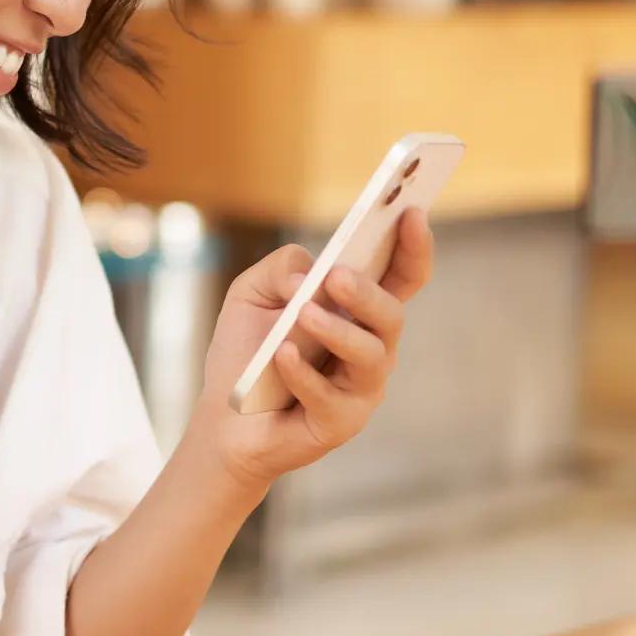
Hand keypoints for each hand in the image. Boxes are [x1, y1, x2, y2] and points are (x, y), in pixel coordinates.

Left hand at [183, 207, 435, 494]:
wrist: (222, 420)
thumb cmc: (245, 352)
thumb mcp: (251, 295)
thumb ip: (280, 269)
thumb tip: (308, 275)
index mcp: (358, 311)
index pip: (401, 276)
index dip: (414, 246)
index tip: (411, 212)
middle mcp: (371, 347)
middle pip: (391, 315)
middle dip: (366, 293)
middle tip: (335, 276)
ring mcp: (361, 388)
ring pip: (370, 355)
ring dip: (337, 331)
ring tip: (303, 314)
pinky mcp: (340, 423)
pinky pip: (330, 397)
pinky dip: (303, 373)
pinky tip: (282, 356)